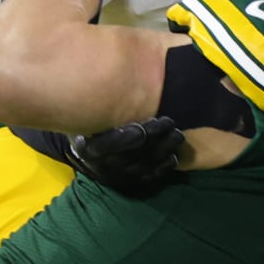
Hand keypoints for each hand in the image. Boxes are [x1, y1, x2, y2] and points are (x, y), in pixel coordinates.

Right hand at [66, 117, 184, 196]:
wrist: (86, 153)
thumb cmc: (91, 125)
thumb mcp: (89, 117)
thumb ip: (103, 108)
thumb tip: (120, 81)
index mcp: (88, 148)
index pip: (107, 146)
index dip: (125, 139)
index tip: (142, 128)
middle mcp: (101, 166)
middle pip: (130, 154)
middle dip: (152, 138)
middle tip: (169, 122)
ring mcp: (116, 177)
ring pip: (142, 166)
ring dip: (162, 151)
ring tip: (177, 135)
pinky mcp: (129, 183)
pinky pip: (148, 177)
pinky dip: (163, 168)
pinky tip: (174, 156)